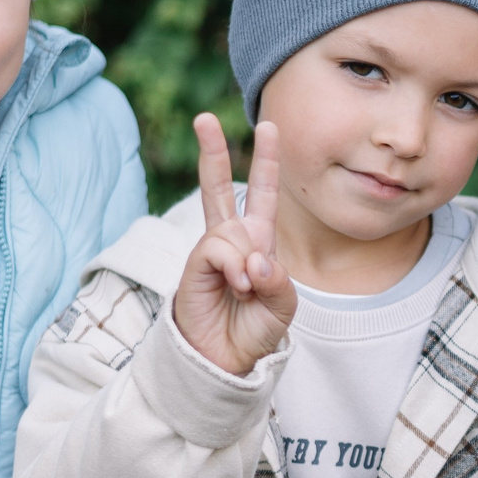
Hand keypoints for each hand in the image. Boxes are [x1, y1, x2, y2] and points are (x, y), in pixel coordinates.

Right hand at [172, 112, 295, 375]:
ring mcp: (210, 251)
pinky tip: (237, 285)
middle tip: (203, 117)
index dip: (267, 161)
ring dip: (247, 260)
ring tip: (247, 289)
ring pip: (231, 230)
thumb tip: (253, 258)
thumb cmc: (256, 331)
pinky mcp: (194, 265)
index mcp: (258, 242)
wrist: (228, 360)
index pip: (264, 194)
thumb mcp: (283, 304)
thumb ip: (277, 279)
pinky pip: (218, 248)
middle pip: (220, 187)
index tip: (269, 126)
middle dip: (211, 152)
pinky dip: (233, 266)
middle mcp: (232, 240)